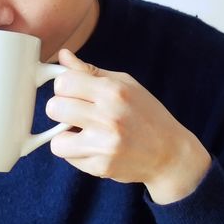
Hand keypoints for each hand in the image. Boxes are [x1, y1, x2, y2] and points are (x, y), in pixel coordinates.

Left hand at [47, 49, 211, 203]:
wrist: (170, 153)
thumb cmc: (147, 114)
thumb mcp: (125, 85)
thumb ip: (90, 72)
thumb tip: (62, 56)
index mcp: (113, 91)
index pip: (64, 82)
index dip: (63, 87)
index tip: (72, 92)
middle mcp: (108, 117)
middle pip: (54, 108)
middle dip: (60, 110)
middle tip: (74, 114)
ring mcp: (104, 144)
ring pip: (57, 141)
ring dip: (65, 138)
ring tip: (81, 134)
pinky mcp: (101, 166)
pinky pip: (70, 159)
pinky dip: (77, 153)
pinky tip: (94, 147)